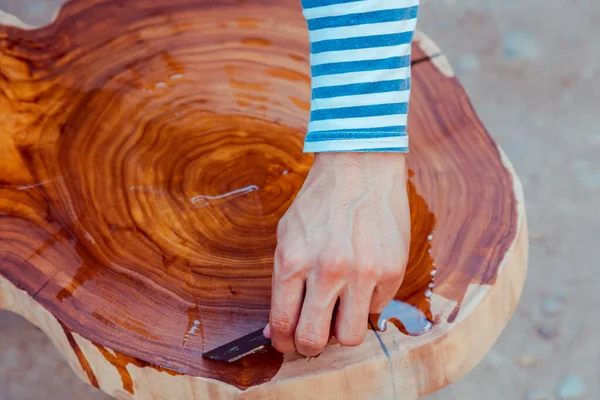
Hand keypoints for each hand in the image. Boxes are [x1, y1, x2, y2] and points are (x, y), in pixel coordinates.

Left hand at [264, 152, 410, 356]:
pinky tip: (361, 280)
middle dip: (308, 347)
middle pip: (314, 341)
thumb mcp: (288, 236)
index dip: (282, 342)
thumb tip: (277, 327)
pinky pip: (375, 309)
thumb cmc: (319, 201)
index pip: (283, 324)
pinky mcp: (392, 270)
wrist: (360, 165)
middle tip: (311, 338)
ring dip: (341, 331)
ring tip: (338, 312)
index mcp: (295, 261)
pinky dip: (365, 303)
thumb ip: (282, 282)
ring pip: (350, 337)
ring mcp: (364, 272)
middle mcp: (329, 271)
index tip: (286, 342)